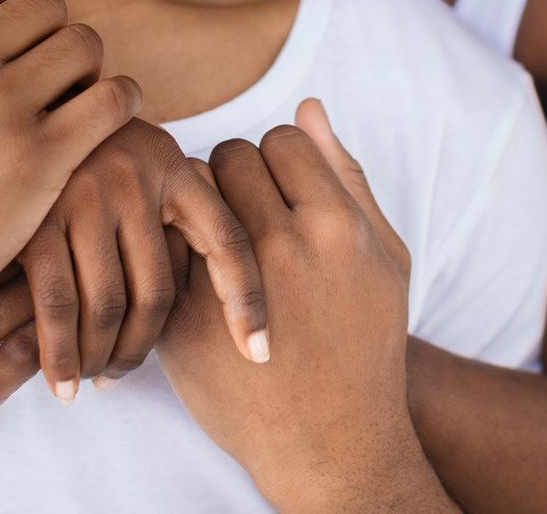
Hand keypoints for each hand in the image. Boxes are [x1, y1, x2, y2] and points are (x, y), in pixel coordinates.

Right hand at [0, 0, 141, 367]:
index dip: (10, 6)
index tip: (13, 39)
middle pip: (45, 5)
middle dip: (53, 34)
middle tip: (53, 71)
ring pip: (83, 44)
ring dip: (88, 66)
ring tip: (80, 94)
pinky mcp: (38, 161)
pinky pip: (109, 98)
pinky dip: (119, 100)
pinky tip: (106, 115)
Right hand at [0, 118, 269, 411]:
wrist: (5, 108)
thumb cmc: (80, 155)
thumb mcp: (136, 165)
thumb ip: (170, 210)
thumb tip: (220, 295)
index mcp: (174, 164)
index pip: (228, 241)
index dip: (249, 301)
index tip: (262, 352)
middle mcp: (136, 173)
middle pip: (159, 290)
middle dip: (143, 349)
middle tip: (123, 376)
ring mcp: (85, 193)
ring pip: (108, 306)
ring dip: (102, 358)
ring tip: (94, 379)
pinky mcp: (35, 215)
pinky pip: (57, 304)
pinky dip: (61, 355)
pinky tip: (62, 382)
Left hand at [157, 101, 449, 512]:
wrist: (333, 442)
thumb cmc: (366, 341)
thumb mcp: (385, 256)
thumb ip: (347, 174)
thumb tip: (307, 103)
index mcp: (336, 224)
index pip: (281, 138)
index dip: (277, 158)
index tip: (278, 188)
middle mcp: (284, 247)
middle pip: (230, 156)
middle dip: (234, 176)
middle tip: (242, 211)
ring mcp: (229, 285)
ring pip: (188, 195)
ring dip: (196, 204)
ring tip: (217, 237)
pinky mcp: (183, 321)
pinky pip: (161, 249)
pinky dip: (172, 250)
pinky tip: (192, 269)